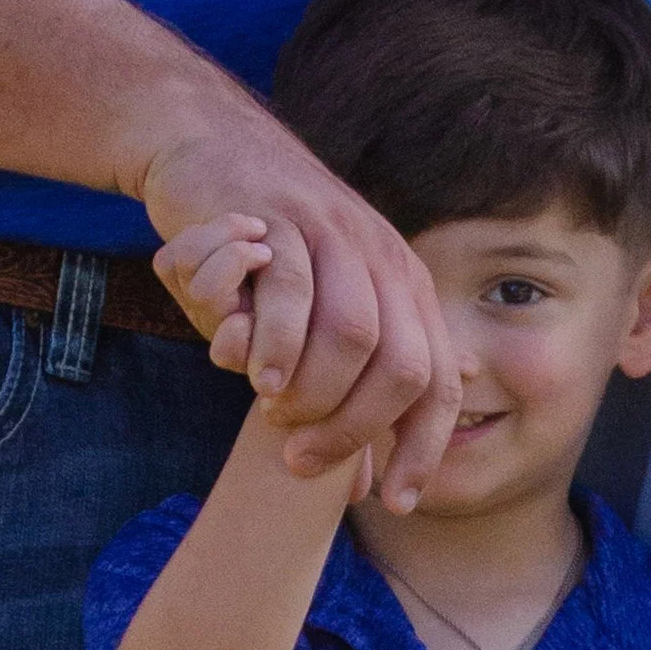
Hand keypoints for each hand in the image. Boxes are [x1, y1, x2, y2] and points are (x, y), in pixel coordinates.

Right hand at [137, 80, 457, 510]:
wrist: (212, 146)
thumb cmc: (264, 256)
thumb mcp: (315, 321)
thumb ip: (342, 396)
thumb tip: (368, 488)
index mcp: (405, 287)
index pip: (438, 381)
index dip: (423, 447)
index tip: (396, 503)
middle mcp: (383, 259)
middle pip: (401, 366)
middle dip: (355, 428)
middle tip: (303, 457)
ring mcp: (334, 234)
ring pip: (353, 332)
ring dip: (314, 389)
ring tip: (276, 413)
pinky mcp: (280, 217)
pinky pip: (292, 289)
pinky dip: (274, 340)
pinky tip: (247, 367)